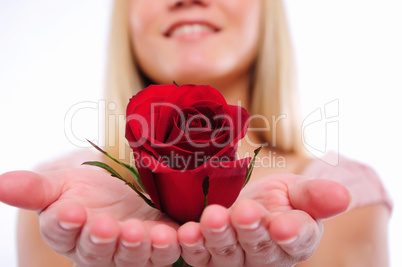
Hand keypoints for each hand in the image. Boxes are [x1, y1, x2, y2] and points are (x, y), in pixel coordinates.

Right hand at [0, 168, 179, 266]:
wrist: (123, 184)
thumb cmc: (87, 189)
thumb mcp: (61, 183)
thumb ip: (36, 188)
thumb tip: (1, 183)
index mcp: (69, 232)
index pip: (62, 232)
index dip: (65, 224)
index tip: (69, 211)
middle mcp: (99, 248)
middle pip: (98, 252)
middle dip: (102, 240)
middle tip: (106, 226)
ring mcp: (131, 249)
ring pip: (133, 256)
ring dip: (137, 246)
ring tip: (139, 232)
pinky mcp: (159, 244)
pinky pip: (166, 251)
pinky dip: (171, 245)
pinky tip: (173, 234)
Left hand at [177, 173, 349, 265]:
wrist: (247, 202)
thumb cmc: (279, 200)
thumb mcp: (298, 192)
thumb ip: (315, 196)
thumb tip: (343, 196)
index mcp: (295, 241)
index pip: (297, 241)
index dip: (291, 234)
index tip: (284, 226)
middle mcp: (265, 257)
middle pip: (259, 249)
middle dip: (251, 231)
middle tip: (245, 212)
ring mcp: (234, 260)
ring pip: (226, 254)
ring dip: (218, 236)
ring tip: (213, 217)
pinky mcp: (206, 256)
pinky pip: (198, 255)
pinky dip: (191, 244)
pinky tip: (186, 232)